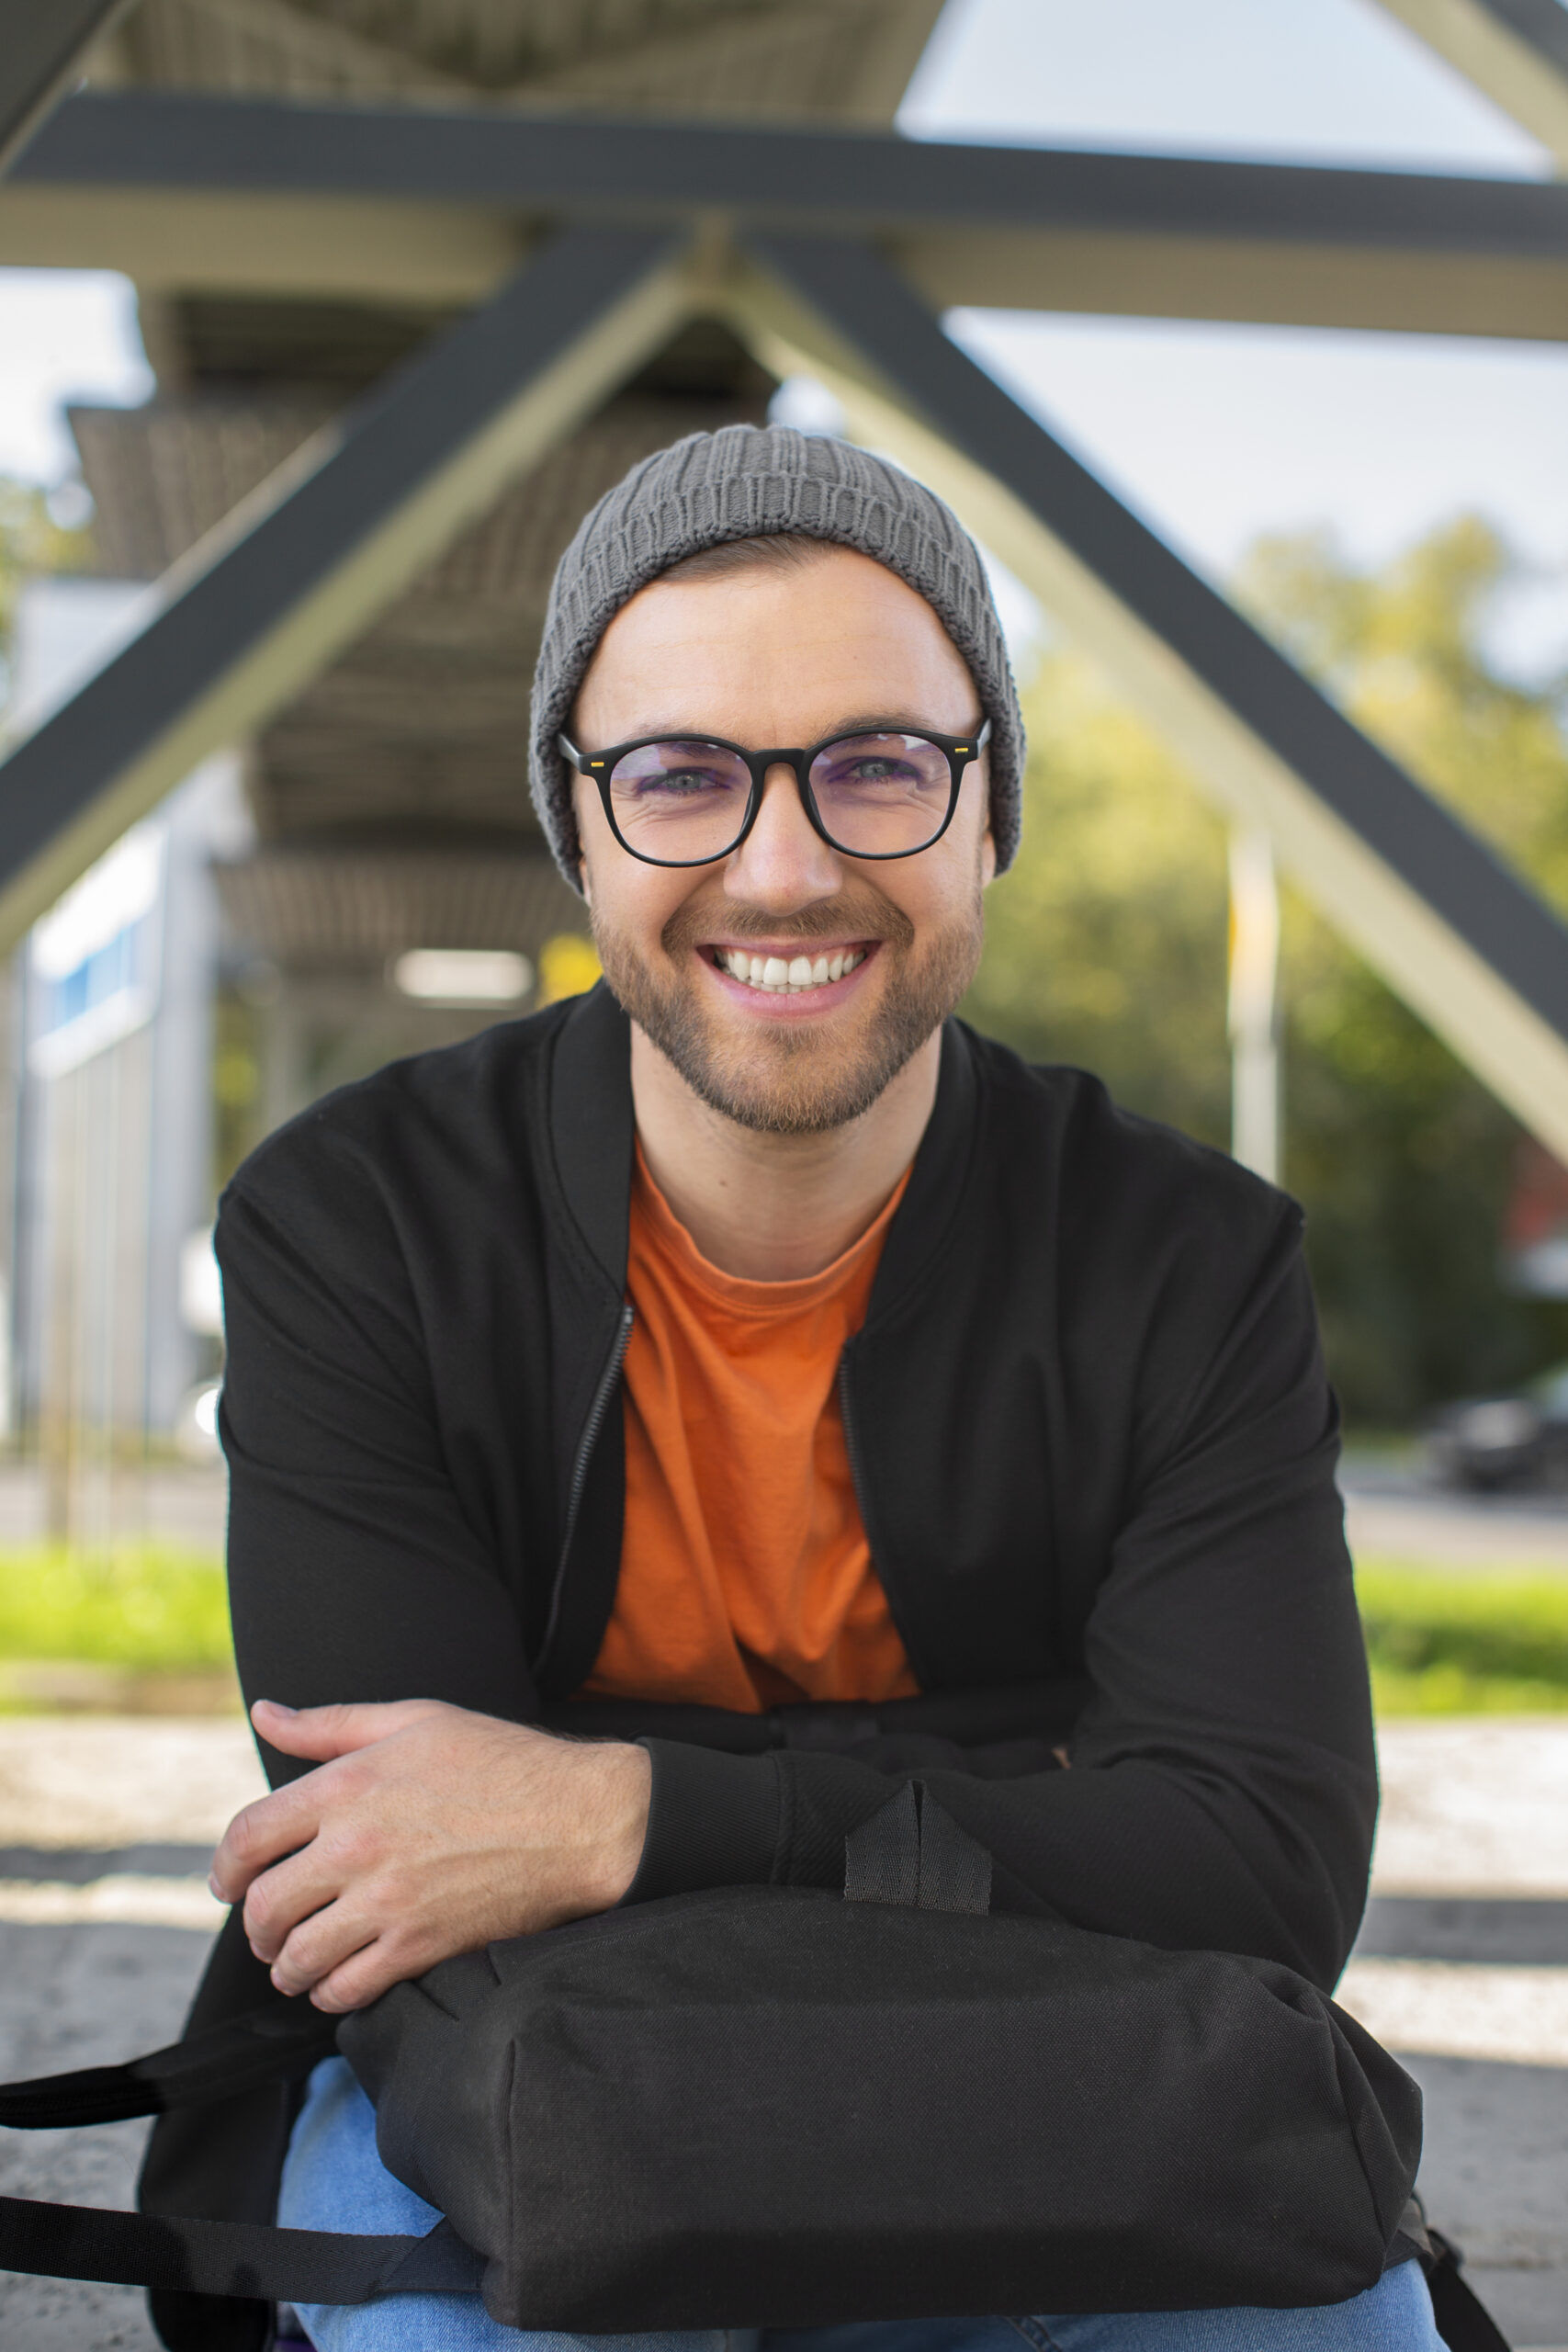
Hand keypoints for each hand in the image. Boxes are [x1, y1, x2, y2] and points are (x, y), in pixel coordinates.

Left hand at [209, 1699, 651, 2013]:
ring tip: (298, 1961)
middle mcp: (357, 1846)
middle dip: (256, 1925)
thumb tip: (265, 1714)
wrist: (579, 1818)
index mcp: (347, 1785)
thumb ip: (330, 1723)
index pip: (248, 1837)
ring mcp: (387, 1901)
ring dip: (287, 1966)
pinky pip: (345, 1989)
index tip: (230, 1881)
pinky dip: (329, 1992)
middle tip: (270, 1928)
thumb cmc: (502, 1762)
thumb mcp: (415, 1719)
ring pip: (297, 1956)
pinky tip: (339, 1979)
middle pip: (264, 1906)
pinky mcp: (420, 1945)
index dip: (225, 1867)